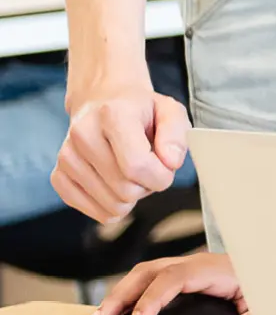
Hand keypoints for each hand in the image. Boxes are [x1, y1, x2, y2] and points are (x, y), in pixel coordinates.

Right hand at [52, 86, 189, 221]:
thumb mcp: (169, 111)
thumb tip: (170, 163)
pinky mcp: (59, 177)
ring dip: (131, 196)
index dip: (161, 177)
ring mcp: (67, 157)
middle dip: (147, 186)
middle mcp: (83, 134)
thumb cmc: (139, 111)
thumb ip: (177, 135)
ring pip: (112, 205)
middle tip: (148, 166)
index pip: (137, 166)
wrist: (102, 102)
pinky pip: (95, 212)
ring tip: (130, 171)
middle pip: (126, 190)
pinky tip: (115, 183)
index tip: (167, 168)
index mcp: (112, 115)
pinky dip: (112, 205)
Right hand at [87, 253, 258, 314]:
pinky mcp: (190, 279)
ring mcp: (194, 270)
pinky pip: (155, 282)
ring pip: (148, 274)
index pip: (175, 277)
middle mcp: (202, 265)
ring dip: (122, 295)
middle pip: (152, 271)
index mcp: (219, 270)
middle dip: (121, 296)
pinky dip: (133, 295)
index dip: (152, 300)